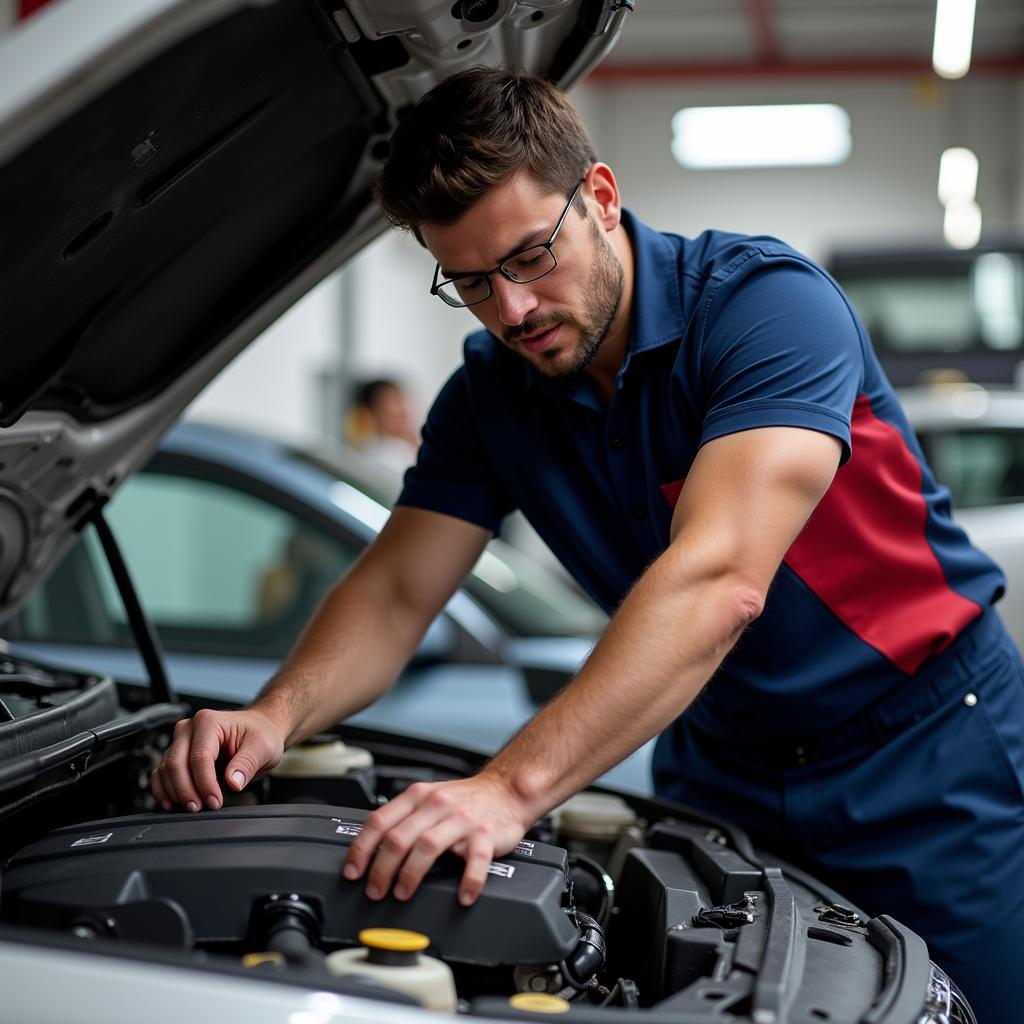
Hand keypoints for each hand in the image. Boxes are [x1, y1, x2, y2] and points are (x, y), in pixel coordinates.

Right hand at [151, 707, 285, 811]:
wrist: (259, 729)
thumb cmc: (261, 733)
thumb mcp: (263, 747)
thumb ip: (247, 763)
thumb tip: (232, 782)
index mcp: (209, 721)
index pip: (199, 757)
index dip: (205, 783)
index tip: (215, 802)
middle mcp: (189, 728)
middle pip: (176, 764)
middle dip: (186, 791)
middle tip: (200, 809)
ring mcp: (181, 740)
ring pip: (165, 770)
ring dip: (175, 793)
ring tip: (193, 808)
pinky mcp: (177, 753)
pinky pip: (161, 773)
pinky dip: (163, 790)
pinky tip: (173, 803)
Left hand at [343, 773, 532, 906]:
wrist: (506, 791)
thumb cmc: (464, 801)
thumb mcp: (428, 800)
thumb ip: (402, 820)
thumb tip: (370, 851)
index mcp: (418, 796)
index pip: (379, 820)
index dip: (361, 849)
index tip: (353, 872)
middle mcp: (437, 805)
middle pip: (399, 837)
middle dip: (382, 869)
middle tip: (376, 891)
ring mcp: (462, 819)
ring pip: (428, 846)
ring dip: (411, 875)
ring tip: (403, 894)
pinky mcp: (486, 834)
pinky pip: (475, 859)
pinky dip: (468, 880)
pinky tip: (463, 896)